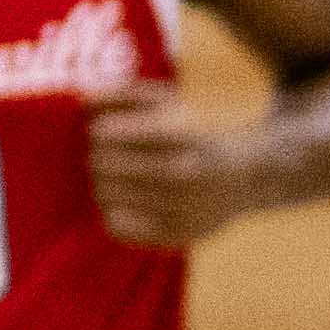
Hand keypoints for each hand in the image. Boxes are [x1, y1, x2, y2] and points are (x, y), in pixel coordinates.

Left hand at [80, 89, 254, 248]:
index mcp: (181, 136)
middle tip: (108, 156)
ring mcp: (180, 209)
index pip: (105, 133)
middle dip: (98, 157)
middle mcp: (183, 174)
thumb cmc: (192, 135)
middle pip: (100, 164)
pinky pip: (117, 226)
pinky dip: (112, 212)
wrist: (245, 179)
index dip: (98, 131)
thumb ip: (124, 94)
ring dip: (103, 183)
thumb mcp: (168, 101)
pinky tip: (125, 202)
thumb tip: (84, 103)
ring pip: (104, 195)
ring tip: (116, 178)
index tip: (104, 132)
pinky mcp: (175, 235)